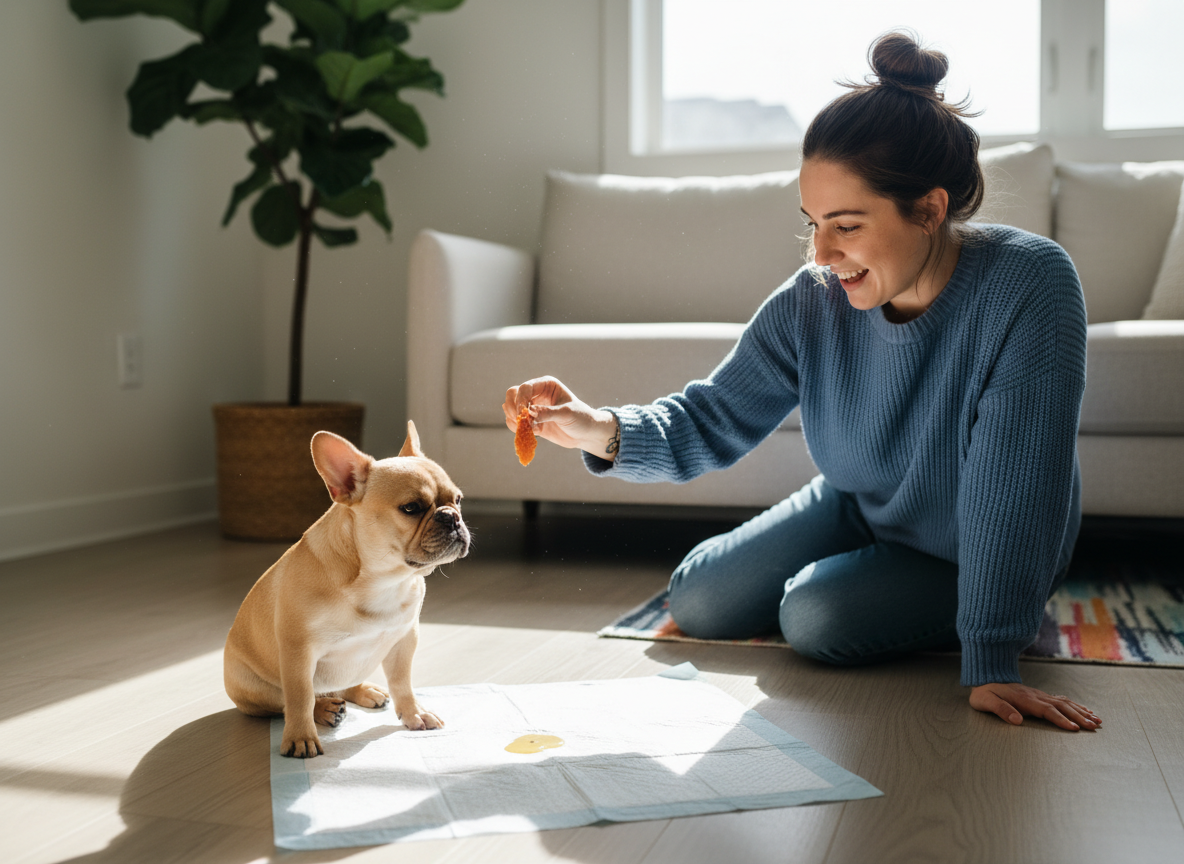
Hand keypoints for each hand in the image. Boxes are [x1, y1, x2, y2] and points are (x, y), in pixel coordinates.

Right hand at [503, 376, 619, 458]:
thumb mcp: (567, 414)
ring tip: (531, 429)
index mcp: (546, 385)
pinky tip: (533, 433)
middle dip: (513, 408)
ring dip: (515, 420)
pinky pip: (515, 423)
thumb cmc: (581, 418)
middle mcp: (537, 393)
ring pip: (510, 409)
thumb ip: (548, 413)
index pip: (525, 388)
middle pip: (512, 394)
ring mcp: (532, 407)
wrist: (586, 434)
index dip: (520, 400)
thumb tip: (530, 413)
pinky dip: (518, 429)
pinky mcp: (531, 421)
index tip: (522, 414)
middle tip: (520, 421)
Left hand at [969, 682, 1101, 730]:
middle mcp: (1036, 696)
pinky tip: (1085, 710)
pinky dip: (1076, 705)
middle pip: (1062, 706)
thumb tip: (1017, 721)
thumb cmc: (985, 693)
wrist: (985, 678)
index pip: (1047, 710)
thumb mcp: (986, 702)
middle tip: (1095, 727)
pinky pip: (1062, 700)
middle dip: (1079, 717)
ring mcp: (1040, 695)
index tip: (1075, 728)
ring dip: (1082, 711)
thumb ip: (1001, 710)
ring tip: (1097, 720)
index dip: (1061, 720)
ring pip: (1065, 703)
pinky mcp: (1040, 696)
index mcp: (1025, 700)